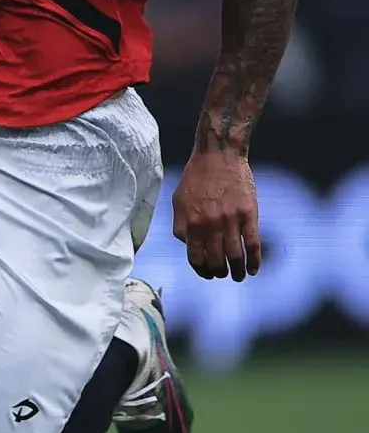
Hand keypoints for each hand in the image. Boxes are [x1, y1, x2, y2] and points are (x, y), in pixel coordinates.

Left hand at [174, 148, 261, 280]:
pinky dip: (254, 260)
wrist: (218, 155)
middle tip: (222, 275)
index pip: (195, 257)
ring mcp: (230, 220)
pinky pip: (253, 243)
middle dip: (218, 272)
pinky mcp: (249, 214)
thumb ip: (181, 224)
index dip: (201, 270)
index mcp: (191, 223)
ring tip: (237, 277)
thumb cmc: (196, 177)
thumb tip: (187, 244)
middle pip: (215, 260)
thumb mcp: (178, 201)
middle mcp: (209, 225)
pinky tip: (253, 270)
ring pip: (234, 255)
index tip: (206, 274)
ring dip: (236, 271)